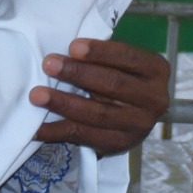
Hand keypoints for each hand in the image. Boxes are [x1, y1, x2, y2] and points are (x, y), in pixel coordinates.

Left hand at [32, 37, 170, 152]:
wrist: (138, 114)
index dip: (100, 52)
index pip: (128, 57)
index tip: (72, 46)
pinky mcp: (119, 145)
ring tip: (37, 95)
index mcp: (156, 70)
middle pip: (112, 85)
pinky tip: (37, 128)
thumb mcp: (126, 63)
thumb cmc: (124, 77)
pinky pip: (85, 137)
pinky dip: (57, 132)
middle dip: (78, 74)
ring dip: (64, 104)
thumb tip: (67, 50)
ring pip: (97, 114)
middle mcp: (154, 99)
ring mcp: (139, 126)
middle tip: (49, 65)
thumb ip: (105, 57)